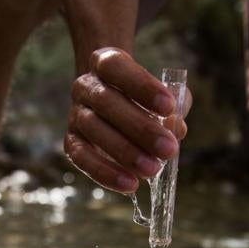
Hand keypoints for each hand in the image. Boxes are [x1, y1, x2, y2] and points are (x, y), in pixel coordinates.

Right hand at [65, 48, 189, 193]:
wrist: (112, 106)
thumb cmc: (143, 100)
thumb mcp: (163, 96)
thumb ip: (175, 107)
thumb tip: (177, 128)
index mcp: (105, 62)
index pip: (116, 67)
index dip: (142, 86)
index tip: (169, 106)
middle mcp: (85, 86)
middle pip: (107, 103)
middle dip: (141, 128)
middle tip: (168, 149)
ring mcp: (76, 114)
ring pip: (95, 131)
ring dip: (125, 152)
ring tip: (152, 169)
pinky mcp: (71, 141)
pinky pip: (83, 158)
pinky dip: (106, 173)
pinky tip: (130, 184)